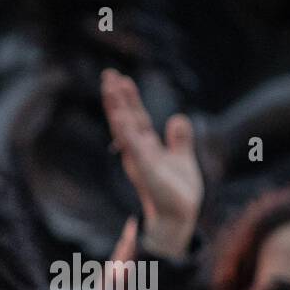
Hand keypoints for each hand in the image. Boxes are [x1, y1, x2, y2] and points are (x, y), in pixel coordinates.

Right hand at [101, 69, 201, 258]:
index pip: (135, 118)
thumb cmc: (177, 192)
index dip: (128, 98)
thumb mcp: (182, 158)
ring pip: (124, 129)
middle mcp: (138, 151)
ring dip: (117, 108)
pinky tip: (121, 116)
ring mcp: (139, 159)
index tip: (121, 78)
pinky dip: (126, 131)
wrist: (179, 216)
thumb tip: (177, 118)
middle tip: (108, 74)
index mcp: (146, 147)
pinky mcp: (145, 170)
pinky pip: (133, 147)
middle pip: (125, 118)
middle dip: (117, 97)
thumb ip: (179, 139)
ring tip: (110, 87)